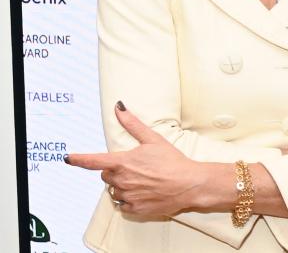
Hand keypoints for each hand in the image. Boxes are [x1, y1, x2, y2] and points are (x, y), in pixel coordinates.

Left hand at [66, 102, 203, 216]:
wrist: (189, 184)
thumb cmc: (172, 161)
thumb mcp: (153, 139)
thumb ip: (133, 124)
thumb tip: (119, 108)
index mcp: (123, 163)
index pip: (93, 161)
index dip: (78, 159)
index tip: (68, 158)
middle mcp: (121, 181)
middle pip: (106, 176)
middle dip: (115, 172)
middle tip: (135, 167)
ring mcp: (127, 196)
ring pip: (114, 191)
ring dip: (122, 186)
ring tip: (143, 181)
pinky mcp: (134, 209)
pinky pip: (123, 205)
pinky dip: (129, 200)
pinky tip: (144, 193)